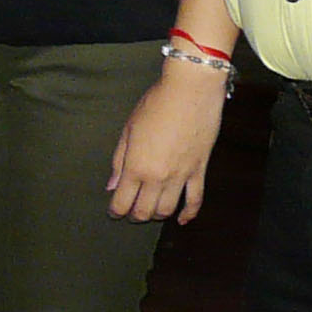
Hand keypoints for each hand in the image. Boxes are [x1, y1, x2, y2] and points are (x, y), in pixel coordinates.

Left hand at [107, 58, 225, 223]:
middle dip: (134, 215)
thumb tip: (112, 185)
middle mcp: (158, 176)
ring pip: (167, 209)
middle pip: (144, 211)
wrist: (191, 91)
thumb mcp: (129, 129)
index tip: (113, 211)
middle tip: (130, 211)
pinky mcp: (200, 170)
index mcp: (136, 166)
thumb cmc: (155, 104)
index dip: (115, 211)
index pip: (122, 202)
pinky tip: (182, 220)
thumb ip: (119, 160)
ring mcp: (181, 175)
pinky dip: (189, 213)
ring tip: (150, 210)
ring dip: (157, 214)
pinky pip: (195, 199)